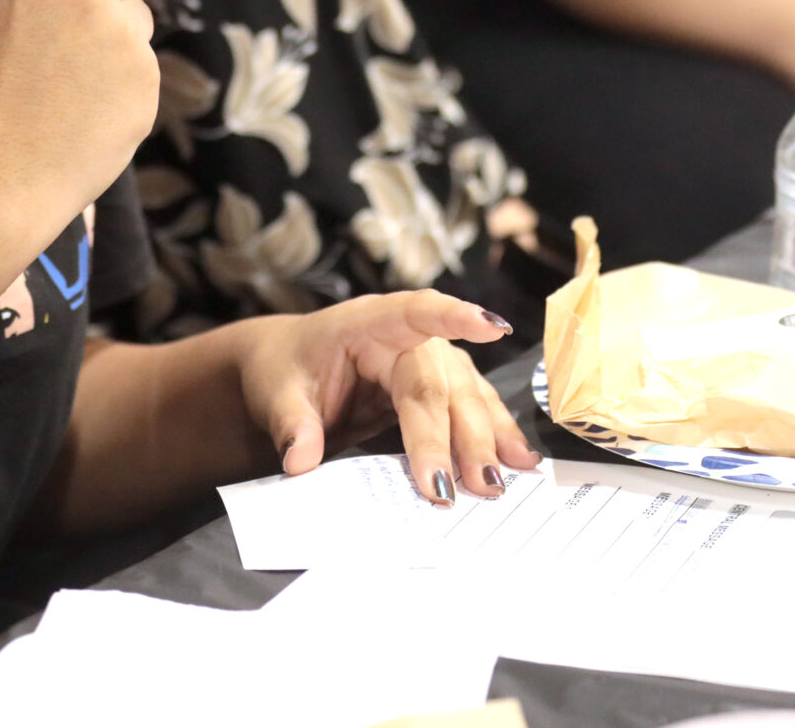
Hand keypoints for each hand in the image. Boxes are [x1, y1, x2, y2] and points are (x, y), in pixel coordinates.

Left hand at [238, 292, 541, 504]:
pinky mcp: (438, 388)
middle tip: (473, 482)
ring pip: (467, 397)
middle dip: (459, 435)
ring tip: (498, 479)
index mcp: (366, 323)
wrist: (287, 367)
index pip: (414, 312)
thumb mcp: (276, 392)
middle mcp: (406, 338)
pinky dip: (494, 435)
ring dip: (486, 440)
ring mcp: (428, 362)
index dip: (454, 318)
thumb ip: (291, 423)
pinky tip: (518, 461)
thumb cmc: (285, 369)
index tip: (491, 328)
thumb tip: (301, 460)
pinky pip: (472, 408)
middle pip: (441, 383)